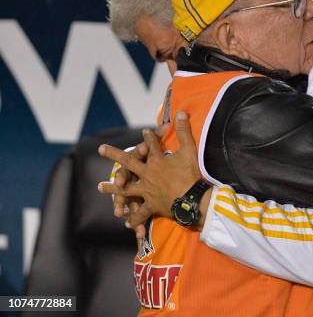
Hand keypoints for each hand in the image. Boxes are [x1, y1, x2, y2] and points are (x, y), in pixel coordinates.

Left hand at [98, 111, 201, 225]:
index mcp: (156, 160)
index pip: (151, 145)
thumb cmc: (190, 174)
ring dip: (112, 188)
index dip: (149, 137)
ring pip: (126, 189)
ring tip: (100, 187)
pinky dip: (134, 218)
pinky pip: (141, 213)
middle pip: (128, 163)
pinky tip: (126, 222)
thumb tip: (182, 112)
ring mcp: (147, 191)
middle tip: (100, 149)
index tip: (145, 131)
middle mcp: (147, 174)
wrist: (190, 199)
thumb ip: (184, 131)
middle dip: (114, 154)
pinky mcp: (151, 205)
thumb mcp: (189, 150)